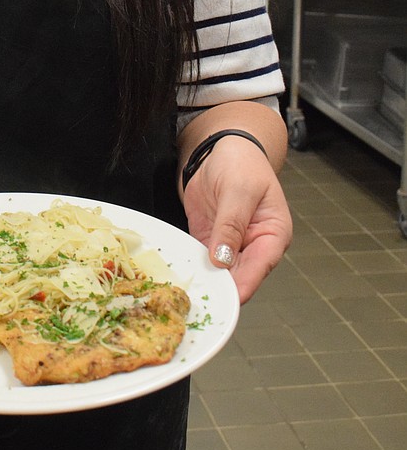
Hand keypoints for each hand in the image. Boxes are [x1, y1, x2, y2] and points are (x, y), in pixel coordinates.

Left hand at [182, 135, 292, 303]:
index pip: (260, 267)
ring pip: (218, 275)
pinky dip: (190, 269)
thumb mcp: (239, 190)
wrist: (221, 149)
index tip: (225, 300)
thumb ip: (231, 224)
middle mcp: (254, 247)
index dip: (243, 286)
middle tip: (196, 300)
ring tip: (182, 294)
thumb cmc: (242, 164)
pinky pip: (200, 261)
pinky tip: (175, 278)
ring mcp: (230, 247)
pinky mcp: (208, 242)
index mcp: (273, 235)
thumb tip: (222, 259)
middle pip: (239, 278)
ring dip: (202, 282)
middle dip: (220, 288)